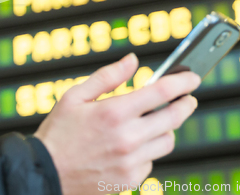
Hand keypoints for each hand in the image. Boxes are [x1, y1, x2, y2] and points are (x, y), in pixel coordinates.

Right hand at [34, 53, 200, 194]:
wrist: (46, 174)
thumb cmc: (59, 132)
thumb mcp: (75, 96)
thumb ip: (108, 76)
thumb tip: (133, 60)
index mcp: (114, 112)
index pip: (161, 93)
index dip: (181, 82)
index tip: (192, 77)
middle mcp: (127, 137)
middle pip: (173, 118)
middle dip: (185, 104)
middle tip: (188, 98)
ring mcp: (131, 161)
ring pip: (167, 141)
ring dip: (167, 127)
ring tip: (154, 121)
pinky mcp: (130, 179)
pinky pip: (152, 161)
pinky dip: (149, 149)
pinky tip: (133, 144)